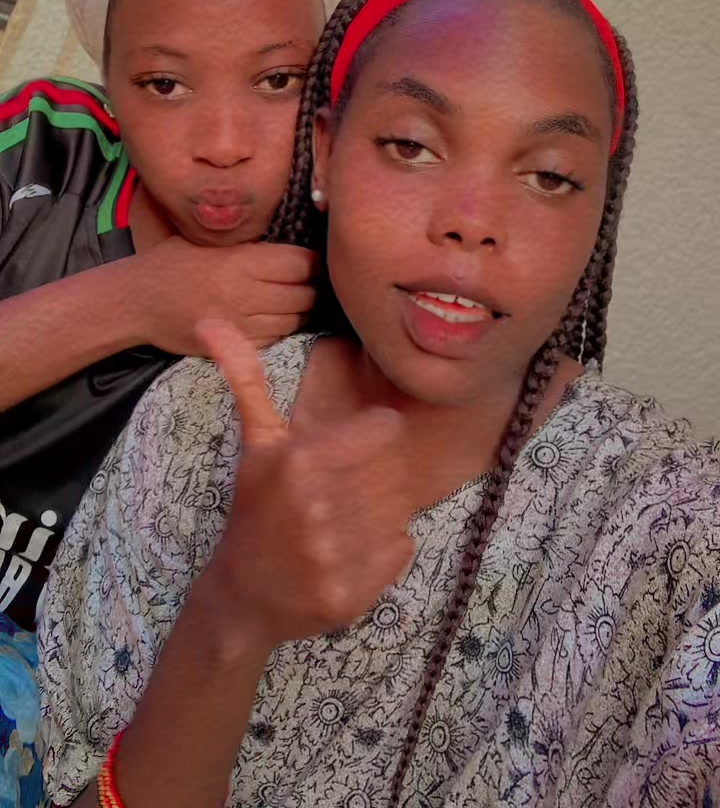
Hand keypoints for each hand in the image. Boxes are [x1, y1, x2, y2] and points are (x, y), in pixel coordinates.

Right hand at [134, 238, 316, 354]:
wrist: (137, 302)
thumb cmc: (171, 264)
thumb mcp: (208, 242)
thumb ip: (249, 246)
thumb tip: (292, 247)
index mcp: (240, 262)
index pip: (299, 264)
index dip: (310, 262)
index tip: (307, 261)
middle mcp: (244, 294)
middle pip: (302, 294)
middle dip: (308, 287)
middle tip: (304, 282)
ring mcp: (240, 324)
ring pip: (293, 319)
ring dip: (298, 310)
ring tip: (291, 300)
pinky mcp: (233, 345)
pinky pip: (275, 338)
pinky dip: (281, 329)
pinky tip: (272, 318)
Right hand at [198, 321, 414, 651]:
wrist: (241, 596)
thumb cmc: (256, 508)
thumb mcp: (255, 442)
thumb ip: (245, 378)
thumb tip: (209, 318)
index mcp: (300, 461)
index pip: (384, 431)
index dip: (376, 436)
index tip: (358, 447)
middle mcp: (316, 507)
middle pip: (394, 473)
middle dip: (379, 479)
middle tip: (354, 488)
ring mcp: (332, 555)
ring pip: (399, 511)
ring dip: (383, 513)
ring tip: (351, 518)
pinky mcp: (348, 595)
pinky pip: (401, 550)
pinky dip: (387, 550)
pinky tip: (354, 549)